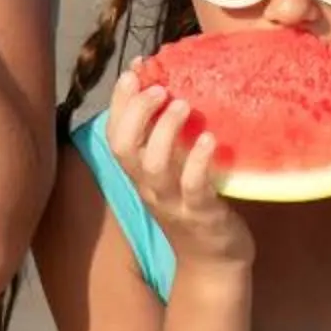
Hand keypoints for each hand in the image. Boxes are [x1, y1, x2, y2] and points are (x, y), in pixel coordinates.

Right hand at [105, 66, 254, 269]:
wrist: (214, 263)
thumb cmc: (196, 206)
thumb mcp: (175, 172)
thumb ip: (169, 139)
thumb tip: (174, 88)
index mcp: (141, 174)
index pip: (116, 134)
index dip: (120, 101)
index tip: (135, 68)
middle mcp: (150, 188)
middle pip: (125, 148)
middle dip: (136, 112)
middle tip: (158, 87)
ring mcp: (174, 203)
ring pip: (154, 167)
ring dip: (165, 132)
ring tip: (182, 104)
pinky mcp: (202, 215)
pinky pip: (194, 188)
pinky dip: (199, 162)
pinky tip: (210, 140)